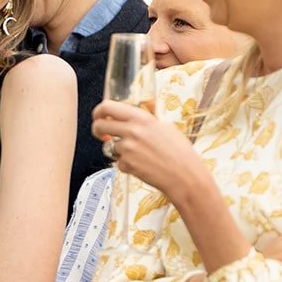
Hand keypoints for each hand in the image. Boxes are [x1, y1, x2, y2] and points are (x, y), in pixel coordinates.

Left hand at [90, 98, 205, 200]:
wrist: (185, 175)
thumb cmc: (179, 152)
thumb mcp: (165, 127)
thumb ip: (146, 120)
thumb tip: (131, 116)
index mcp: (141, 118)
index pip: (108, 106)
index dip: (98, 111)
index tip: (99, 116)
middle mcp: (132, 130)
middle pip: (99, 125)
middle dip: (97, 130)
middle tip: (102, 135)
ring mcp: (128, 148)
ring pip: (109, 146)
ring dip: (119, 151)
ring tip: (139, 155)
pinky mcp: (126, 164)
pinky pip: (118, 162)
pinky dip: (127, 165)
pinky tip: (143, 166)